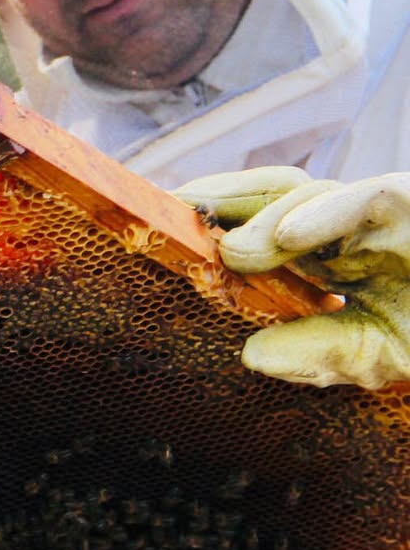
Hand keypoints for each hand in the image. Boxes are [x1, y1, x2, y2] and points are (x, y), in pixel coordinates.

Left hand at [175, 169, 409, 388]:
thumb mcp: (374, 352)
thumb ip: (318, 352)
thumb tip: (251, 355)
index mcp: (329, 254)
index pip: (262, 227)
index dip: (213, 225)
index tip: (163, 233)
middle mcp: (345, 225)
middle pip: (271, 196)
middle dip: (219, 201)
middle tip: (170, 213)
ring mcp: (376, 212)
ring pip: (308, 194)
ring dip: (265, 221)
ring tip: (232, 251)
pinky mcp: (409, 201)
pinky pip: (364, 199)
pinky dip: (325, 213)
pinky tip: (289, 235)